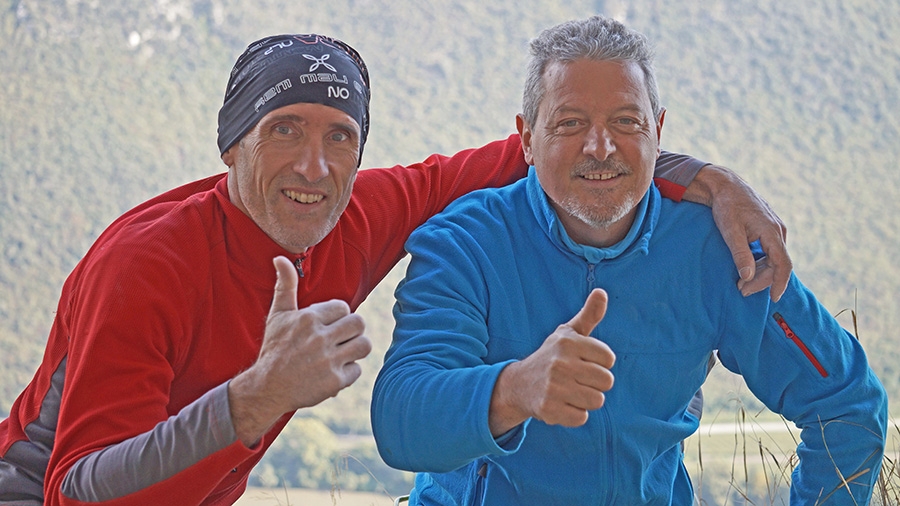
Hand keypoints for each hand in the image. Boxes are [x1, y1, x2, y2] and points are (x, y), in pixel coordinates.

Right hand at [229, 256, 371, 445]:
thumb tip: (280, 258)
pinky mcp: (334, 382)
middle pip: (359, 323)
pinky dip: (348, 373)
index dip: (338, 316)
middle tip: (340, 338)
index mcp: (308, 318)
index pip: (343, 308)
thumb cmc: (275, 348)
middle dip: (352, 330)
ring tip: (343, 352)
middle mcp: (319, 338)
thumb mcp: (278, 316)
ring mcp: (328, 360)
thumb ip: (285, 286)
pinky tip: (333, 372)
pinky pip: (357, 370)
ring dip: (356, 349)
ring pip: (364, 345)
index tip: (327, 326)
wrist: (266, 388)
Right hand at [489, 289, 615, 435]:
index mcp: (568, 343)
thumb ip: (589, 315)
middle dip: (595, 383)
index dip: (600, 363)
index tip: (583, 362)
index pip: (609, 359)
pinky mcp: (548, 409)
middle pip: (606, 381)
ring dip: (586, 399)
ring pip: (597, 400)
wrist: (518, 384)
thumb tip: (601, 292)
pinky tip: (562, 404)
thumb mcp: (568, 334)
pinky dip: (575, 414)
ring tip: (570, 392)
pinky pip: (581, 417)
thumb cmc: (552, 356)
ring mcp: (553, 387)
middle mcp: (560, 363)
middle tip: (577, 379)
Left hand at [683, 164, 791, 301]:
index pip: (783, 264)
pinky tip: (748, 269)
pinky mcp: (769, 228)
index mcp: (772, 232)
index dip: (779, 283)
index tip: (773, 298)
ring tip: (741, 283)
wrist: (726, 185)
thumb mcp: (730, 231)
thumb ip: (740, 254)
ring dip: (761, 272)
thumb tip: (748, 277)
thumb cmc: (727, 206)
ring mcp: (775, 229)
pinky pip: (770, 251)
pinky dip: (761, 262)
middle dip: (762, 280)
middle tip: (742, 291)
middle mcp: (778, 231)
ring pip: (774, 258)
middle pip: (777, 264)